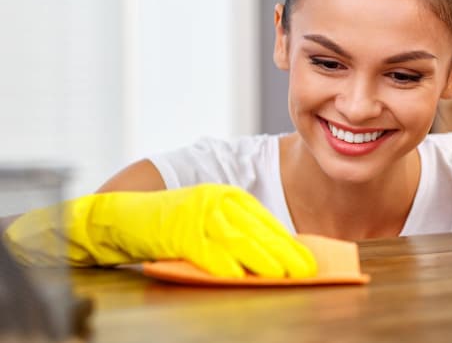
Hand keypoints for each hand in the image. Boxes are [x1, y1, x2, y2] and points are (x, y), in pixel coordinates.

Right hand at [3, 184, 316, 278]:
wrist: (121, 216)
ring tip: (281, 275)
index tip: (309, 260)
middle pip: (257, 230)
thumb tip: (275, 258)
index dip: (289, 243)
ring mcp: (196, 213)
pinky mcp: (176, 230)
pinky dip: (220, 263)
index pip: (265, 222)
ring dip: (261, 258)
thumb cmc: (169, 224)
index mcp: (228, 197)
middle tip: (306, 270)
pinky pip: (203, 249)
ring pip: (236, 239)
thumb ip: (238, 234)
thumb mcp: (209, 222)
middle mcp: (217, 200)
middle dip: (284, 252)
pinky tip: (236, 276)